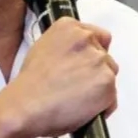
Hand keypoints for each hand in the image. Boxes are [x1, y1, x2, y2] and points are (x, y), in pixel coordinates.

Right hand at [8, 16, 118, 137]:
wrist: (25, 105)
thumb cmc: (29, 84)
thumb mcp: (43, 48)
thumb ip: (66, 46)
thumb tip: (78, 57)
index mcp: (69, 26)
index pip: (97, 36)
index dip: (91, 53)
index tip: (83, 65)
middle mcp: (87, 38)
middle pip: (105, 56)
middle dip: (95, 71)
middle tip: (76, 86)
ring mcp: (99, 60)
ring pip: (110, 76)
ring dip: (99, 88)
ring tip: (77, 101)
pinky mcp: (107, 83)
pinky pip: (112, 98)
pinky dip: (102, 107)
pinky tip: (82, 110)